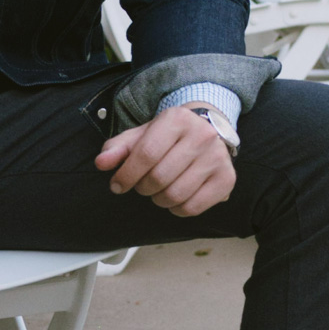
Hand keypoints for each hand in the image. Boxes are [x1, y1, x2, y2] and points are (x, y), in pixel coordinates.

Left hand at [94, 103, 236, 216]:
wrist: (206, 130)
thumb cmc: (167, 135)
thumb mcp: (141, 135)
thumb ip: (117, 147)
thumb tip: (101, 163)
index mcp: (176, 119)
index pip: (146, 153)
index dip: (127, 174)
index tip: (116, 185)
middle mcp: (201, 136)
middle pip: (160, 177)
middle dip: (142, 187)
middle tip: (140, 185)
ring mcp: (217, 158)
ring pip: (176, 195)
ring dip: (158, 200)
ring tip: (156, 191)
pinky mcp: (227, 179)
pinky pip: (194, 207)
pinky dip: (176, 210)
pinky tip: (173, 199)